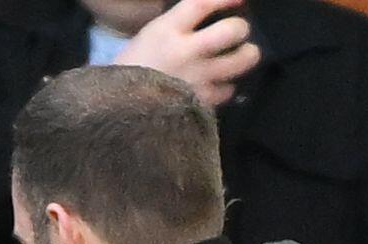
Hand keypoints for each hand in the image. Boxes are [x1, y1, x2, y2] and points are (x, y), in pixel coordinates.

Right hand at [118, 0, 260, 105]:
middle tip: (238, 32)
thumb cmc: (133, 67)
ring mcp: (199, 79)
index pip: (202, 3)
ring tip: (243, 55)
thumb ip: (178, 25)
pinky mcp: (204, 103)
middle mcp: (187, 51)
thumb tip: (207, 16)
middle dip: (240, 28)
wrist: (119, 109)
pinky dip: (228, 86)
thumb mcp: (151, 35)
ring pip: (241, 61)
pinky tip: (221, 83)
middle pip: (232, 31)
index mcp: (167, 30)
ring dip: (247, 56)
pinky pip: (229, 90)